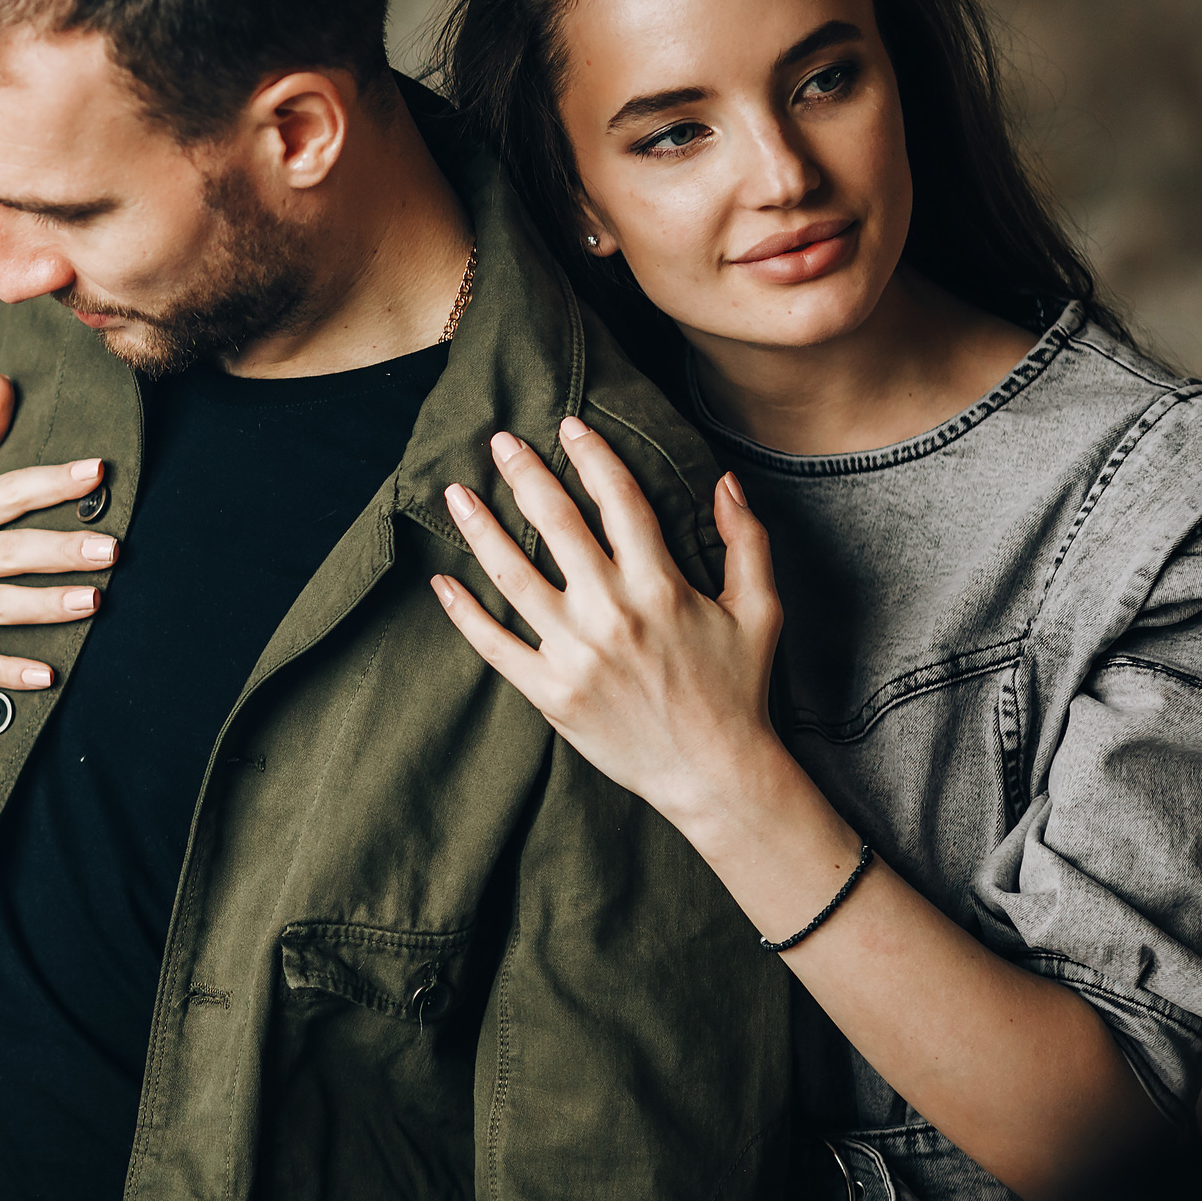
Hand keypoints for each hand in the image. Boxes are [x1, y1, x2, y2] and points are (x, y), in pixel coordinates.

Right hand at [0, 375, 114, 750]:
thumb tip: (3, 381)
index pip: (3, 492)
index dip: (49, 480)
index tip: (96, 470)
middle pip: (6, 551)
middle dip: (59, 549)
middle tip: (111, 548)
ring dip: (44, 605)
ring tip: (94, 601)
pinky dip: (5, 671)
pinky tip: (46, 677)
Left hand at [427, 414, 781, 830]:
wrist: (716, 775)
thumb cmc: (738, 689)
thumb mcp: (759, 610)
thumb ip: (747, 540)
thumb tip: (726, 480)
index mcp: (661, 585)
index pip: (618, 500)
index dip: (591, 456)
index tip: (567, 425)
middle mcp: (612, 613)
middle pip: (556, 524)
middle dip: (524, 474)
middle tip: (499, 441)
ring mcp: (576, 654)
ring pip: (513, 576)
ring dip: (480, 530)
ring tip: (455, 494)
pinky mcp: (551, 693)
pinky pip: (495, 645)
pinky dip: (463, 613)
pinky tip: (441, 581)